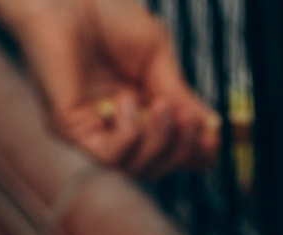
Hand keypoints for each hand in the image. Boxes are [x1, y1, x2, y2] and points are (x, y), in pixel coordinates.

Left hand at [0, 0, 220, 177]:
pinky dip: (128, 136)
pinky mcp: (69, 129)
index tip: (213, 138)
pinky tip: (128, 101)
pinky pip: (108, 157)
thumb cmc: (110, 16)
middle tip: (186, 121)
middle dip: (179, 150)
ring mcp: (91, 130)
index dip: (193, 153)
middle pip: (154, 168)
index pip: (168, 150)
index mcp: (137, 110)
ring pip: (134, 169)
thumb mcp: (157, 56)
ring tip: (161, 106)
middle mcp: (113, 126)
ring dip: (158, 142)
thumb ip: (179, 93)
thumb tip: (208, 126)